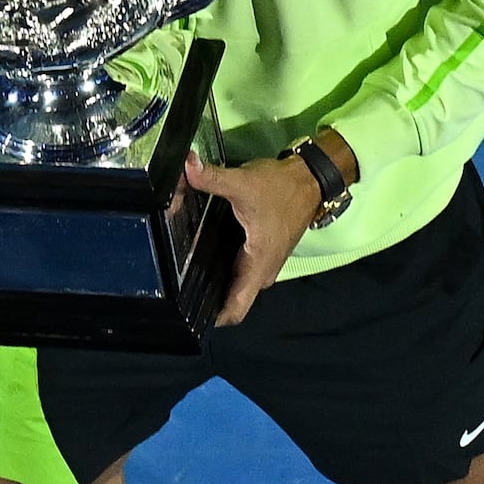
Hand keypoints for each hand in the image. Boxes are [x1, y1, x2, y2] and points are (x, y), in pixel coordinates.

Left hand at [180, 141, 336, 328]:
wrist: (309, 179)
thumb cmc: (281, 188)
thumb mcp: (244, 182)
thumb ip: (212, 178)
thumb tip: (186, 166)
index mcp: (258, 265)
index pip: (235, 310)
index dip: (212, 317)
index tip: (185, 310)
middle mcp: (262, 272)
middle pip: (230, 300)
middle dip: (205, 295)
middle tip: (173, 283)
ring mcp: (263, 265)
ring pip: (234, 285)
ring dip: (213, 280)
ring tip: (182, 268)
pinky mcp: (261, 254)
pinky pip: (238, 272)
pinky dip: (222, 267)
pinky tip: (202, 253)